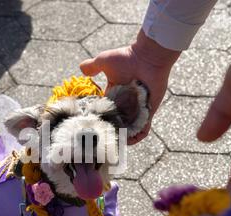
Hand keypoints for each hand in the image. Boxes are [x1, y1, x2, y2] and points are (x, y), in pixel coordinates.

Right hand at [80, 30, 180, 144]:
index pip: (106, 110)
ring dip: (122, 137)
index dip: (99, 118)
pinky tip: (128, 141)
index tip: (91, 125)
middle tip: (100, 138)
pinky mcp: (148, 112)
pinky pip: (143, 128)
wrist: (148, 57)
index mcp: (115, 94)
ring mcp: (137, 108)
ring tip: (113, 143)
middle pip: (116, 122)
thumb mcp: (104, 61)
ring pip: (129, 128)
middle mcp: (125, 103)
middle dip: (110, 130)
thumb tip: (81, 69)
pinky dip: (137, 136)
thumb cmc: (127, 58)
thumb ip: (92, 66)